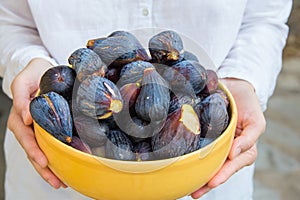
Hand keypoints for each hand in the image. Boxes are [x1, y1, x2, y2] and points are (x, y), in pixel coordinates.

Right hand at [7, 58, 66, 188]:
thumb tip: (27, 118)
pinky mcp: (46, 129)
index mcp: (19, 118)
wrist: (41, 71)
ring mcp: (36, 130)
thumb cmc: (32, 75)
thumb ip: (22, 99)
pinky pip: (48, 146)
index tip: (44, 162)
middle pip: (33, 151)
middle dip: (44, 168)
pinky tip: (63, 169)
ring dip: (49, 169)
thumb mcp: (23, 82)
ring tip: (61, 182)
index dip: (34, 151)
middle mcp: (27, 127)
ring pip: (41, 152)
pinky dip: (55, 158)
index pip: (26, 138)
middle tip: (57, 181)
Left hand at [191, 78, 265, 197]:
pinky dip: (192, 157)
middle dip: (208, 181)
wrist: (234, 86)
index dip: (224, 173)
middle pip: (219, 168)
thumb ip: (249, 138)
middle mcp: (228, 148)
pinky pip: (199, 148)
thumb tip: (233, 154)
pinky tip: (182, 165)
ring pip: (209, 162)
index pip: (234, 164)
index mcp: (241, 148)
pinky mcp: (204, 134)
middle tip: (195, 193)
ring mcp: (216, 142)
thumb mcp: (256, 120)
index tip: (213, 181)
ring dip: (199, 175)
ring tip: (188, 188)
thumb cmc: (247, 104)